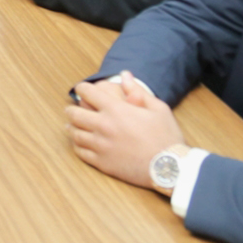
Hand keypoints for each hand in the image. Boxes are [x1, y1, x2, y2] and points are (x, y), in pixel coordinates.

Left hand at [67, 72, 185, 189]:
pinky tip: (80, 144)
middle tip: (71, 110)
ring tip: (72, 126)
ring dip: (72, 128)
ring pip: (75, 134)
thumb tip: (124, 75)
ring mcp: (100, 146)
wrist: (170, 168)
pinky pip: (80, 152)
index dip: (82, 88)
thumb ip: (137, 90)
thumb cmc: (166, 136)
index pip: (87, 92)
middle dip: (71, 109)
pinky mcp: (102, 163)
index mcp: (115, 110)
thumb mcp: (158, 108)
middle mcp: (103, 126)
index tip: (82, 90)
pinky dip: (77, 146)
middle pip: (74, 114)